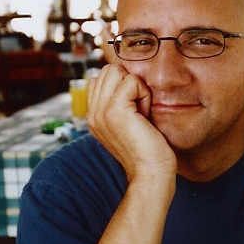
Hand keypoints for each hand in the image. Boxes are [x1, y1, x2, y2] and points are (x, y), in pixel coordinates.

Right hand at [87, 65, 176, 183]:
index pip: (101, 78)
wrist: (151, 173)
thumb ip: (122, 103)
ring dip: (136, 87)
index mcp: (94, 117)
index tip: (135, 112)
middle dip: (129, 83)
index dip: (123, 86)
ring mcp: (100, 111)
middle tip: (139, 110)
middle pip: (107, 70)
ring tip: (141, 112)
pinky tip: (145, 115)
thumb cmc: (149, 151)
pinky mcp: (114, 110)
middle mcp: (93, 113)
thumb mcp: (130, 123)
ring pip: (116, 71)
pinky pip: (131, 81)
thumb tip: (128, 78)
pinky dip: (144, 94)